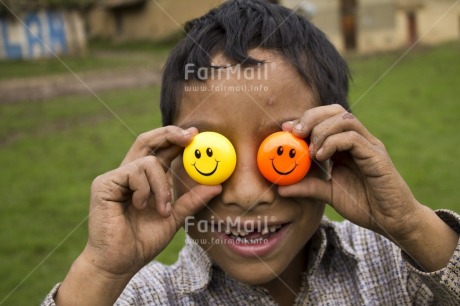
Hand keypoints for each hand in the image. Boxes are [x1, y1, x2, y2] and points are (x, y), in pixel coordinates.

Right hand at [83, 126, 221, 278]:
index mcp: (145, 180)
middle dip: (169, 134)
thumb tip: (217, 186)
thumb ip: (191, 201)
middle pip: (147, 141)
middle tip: (190, 135)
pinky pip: (134, 172)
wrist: (119, 262)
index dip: (175, 140)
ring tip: (161, 209)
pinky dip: (146, 190)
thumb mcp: (174, 218)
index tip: (196, 134)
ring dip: (162, 186)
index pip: (160, 152)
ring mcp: (116, 177)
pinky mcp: (105, 183)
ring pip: (149, 162)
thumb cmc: (142, 241)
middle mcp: (129, 174)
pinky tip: (140, 206)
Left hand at [278, 105, 419, 240]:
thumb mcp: (328, 193)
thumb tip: (280, 187)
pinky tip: (322, 157)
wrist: (391, 221)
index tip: (286, 129)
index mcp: (346, 145)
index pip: (326, 118)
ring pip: (344, 119)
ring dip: (322, 130)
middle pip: (336, 111)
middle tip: (296, 133)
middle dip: (311, 117)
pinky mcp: (376, 156)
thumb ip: (307, 186)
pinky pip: (354, 138)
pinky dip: (333, 142)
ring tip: (311, 151)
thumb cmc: (364, 204)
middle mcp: (359, 140)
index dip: (305, 119)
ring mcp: (369, 146)